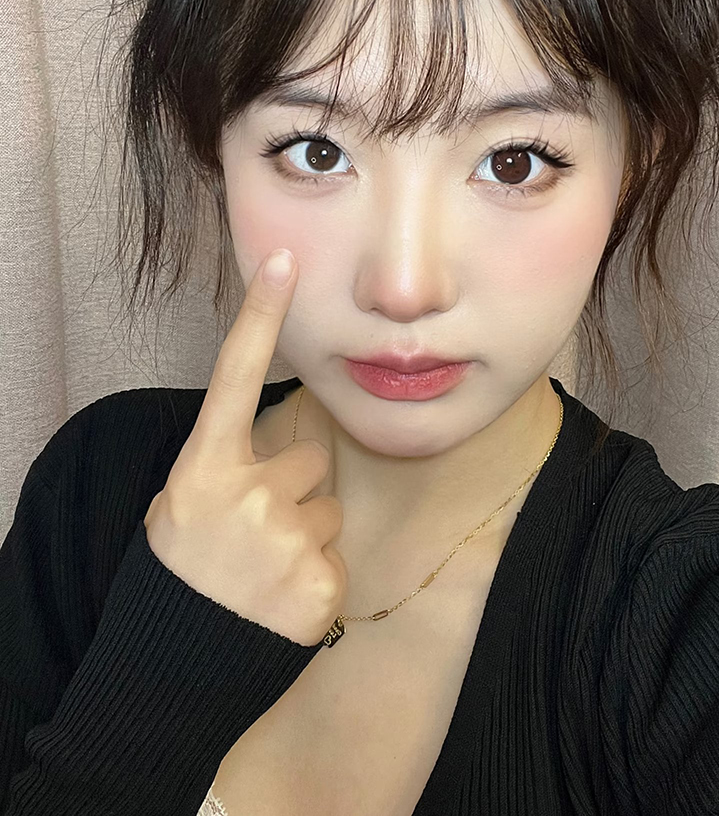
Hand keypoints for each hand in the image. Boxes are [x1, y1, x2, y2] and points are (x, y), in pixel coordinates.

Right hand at [143, 248, 346, 645]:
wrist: (176, 663)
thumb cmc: (180, 572)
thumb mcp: (178, 507)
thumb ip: (226, 465)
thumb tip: (275, 444)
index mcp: (205, 467)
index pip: (236, 373)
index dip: (260, 313)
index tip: (283, 259)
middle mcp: (248, 493)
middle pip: (309, 457)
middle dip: (291, 487)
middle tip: (255, 530)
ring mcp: (287, 538)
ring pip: (328, 506)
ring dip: (306, 530)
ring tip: (267, 568)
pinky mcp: (322, 581)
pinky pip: (336, 553)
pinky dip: (315, 573)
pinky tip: (282, 597)